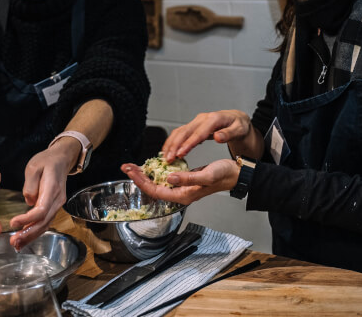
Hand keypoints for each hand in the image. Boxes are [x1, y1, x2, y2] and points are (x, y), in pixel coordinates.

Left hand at [9, 139, 77, 249]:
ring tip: (16, 244)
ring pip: (45, 224)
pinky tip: (25, 237)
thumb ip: (30, 185)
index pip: (41, 210)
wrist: (61, 159)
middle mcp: (57, 200)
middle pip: (44, 221)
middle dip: (28, 234)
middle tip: (13, 242)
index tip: (13, 223)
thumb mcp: (34, 167)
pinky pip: (45, 222)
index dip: (27, 219)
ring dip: (31, 236)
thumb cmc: (46, 161)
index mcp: (52, 189)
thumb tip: (28, 201)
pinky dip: (35, 231)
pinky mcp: (54, 207)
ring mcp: (57, 204)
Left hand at [121, 159, 239, 204]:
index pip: (155, 190)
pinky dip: (155, 172)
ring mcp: (181, 188)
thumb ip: (187, 178)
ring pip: (157, 184)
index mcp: (183, 195)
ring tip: (133, 166)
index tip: (131, 170)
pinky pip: (164, 179)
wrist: (235, 175)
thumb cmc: (223, 175)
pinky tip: (151, 166)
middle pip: (153, 188)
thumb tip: (168, 178)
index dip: (141, 181)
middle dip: (138, 177)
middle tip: (126, 166)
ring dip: (144, 175)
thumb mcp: (206, 175)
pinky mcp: (184, 181)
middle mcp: (180, 193)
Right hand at [162, 110, 251, 161]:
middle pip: (185, 131)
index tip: (180, 154)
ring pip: (180, 131)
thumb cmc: (239, 126)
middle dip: (174, 145)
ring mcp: (198, 121)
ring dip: (171, 144)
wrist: (237, 119)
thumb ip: (229, 134)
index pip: (198, 133)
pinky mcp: (195, 125)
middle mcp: (203, 119)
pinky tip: (169, 150)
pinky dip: (173, 141)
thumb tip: (218, 137)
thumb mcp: (239, 130)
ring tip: (165, 157)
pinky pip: (181, 132)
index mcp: (214, 119)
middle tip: (168, 159)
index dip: (188, 144)